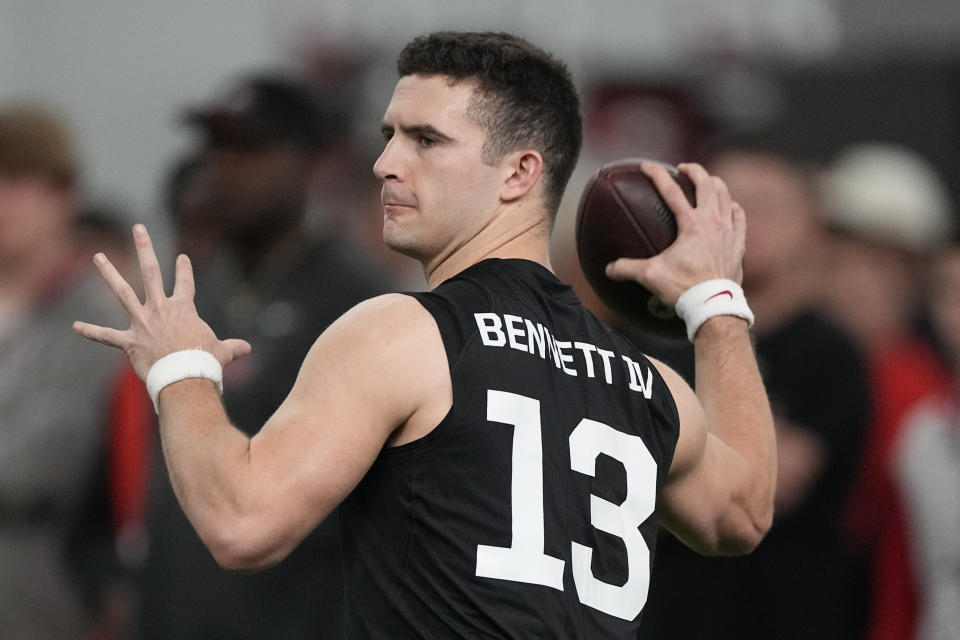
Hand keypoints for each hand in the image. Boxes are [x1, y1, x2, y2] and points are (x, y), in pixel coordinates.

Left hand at [73, 224, 250, 379]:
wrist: (185, 377)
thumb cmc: (205, 363)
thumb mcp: (223, 351)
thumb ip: (233, 347)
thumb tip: (247, 348)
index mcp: (184, 308)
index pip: (185, 282)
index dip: (184, 269)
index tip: (182, 256)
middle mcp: (161, 309)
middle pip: (151, 271)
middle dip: (145, 247)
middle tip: (138, 228)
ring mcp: (142, 323)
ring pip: (123, 292)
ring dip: (109, 273)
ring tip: (98, 256)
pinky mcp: (130, 342)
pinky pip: (107, 335)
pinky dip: (91, 331)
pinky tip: (76, 326)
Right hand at [605, 161, 745, 306]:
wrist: (714, 305)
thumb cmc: (684, 289)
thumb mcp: (651, 276)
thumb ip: (627, 269)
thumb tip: (609, 269)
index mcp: (691, 224)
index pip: (671, 190)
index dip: (657, 174)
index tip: (647, 165)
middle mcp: (712, 221)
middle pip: (706, 183)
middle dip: (693, 170)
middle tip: (682, 168)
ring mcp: (728, 231)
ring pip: (724, 194)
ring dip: (714, 183)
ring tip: (705, 182)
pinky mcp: (738, 243)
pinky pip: (739, 216)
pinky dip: (732, 206)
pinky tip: (728, 206)